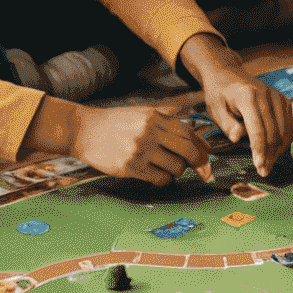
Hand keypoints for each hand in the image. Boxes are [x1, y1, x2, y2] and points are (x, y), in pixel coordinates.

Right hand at [68, 100, 213, 186]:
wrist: (84, 130)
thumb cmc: (116, 122)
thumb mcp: (142, 112)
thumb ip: (167, 119)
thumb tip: (194, 134)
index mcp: (155, 116)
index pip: (188, 132)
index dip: (202, 146)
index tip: (209, 158)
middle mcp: (150, 131)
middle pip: (188, 150)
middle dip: (200, 164)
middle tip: (204, 173)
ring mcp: (140, 150)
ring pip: (176, 167)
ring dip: (177, 172)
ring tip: (168, 169)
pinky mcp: (130, 167)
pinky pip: (159, 179)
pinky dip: (163, 180)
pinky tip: (157, 176)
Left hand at [181, 33, 292, 175]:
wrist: (229, 74)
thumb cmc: (220, 93)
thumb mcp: (215, 108)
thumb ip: (226, 124)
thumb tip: (237, 138)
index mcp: (246, 96)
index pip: (257, 128)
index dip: (259, 149)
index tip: (259, 165)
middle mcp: (265, 95)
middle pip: (273, 131)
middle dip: (269, 154)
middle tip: (263, 171)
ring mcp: (277, 96)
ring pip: (284, 129)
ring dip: (279, 150)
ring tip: (269, 163)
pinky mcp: (283, 100)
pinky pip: (289, 123)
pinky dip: (285, 139)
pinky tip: (277, 150)